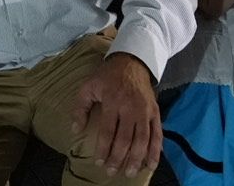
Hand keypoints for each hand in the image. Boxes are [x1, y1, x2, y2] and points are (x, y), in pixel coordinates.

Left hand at [71, 52, 162, 177]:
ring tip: (129, 172)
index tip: (98, 162)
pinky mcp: (155, 112)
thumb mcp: (88, 86)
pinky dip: (156, 151)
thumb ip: (80, 108)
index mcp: (113, 101)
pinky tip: (151, 164)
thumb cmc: (107, 76)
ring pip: (142, 140)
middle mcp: (131, 107)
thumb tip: (75, 130)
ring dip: (136, 159)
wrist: (132, 61)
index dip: (103, 148)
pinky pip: (157, 134)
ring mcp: (145, 111)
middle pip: (125, 139)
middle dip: (118, 158)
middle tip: (111, 172)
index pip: (108, 131)